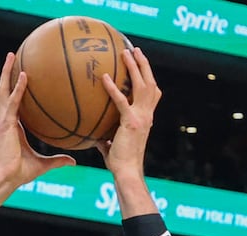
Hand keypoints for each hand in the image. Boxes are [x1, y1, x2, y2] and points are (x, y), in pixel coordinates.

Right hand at [0, 52, 73, 186]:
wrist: (8, 178)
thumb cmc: (21, 173)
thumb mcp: (44, 164)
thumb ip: (58, 160)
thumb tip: (74, 162)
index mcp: (13, 126)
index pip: (14, 102)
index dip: (15, 89)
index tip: (22, 76)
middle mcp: (7, 119)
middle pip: (5, 90)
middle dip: (7, 72)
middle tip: (12, 56)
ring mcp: (4, 119)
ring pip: (3, 89)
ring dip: (7, 72)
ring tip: (12, 55)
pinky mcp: (5, 123)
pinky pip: (13, 101)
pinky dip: (17, 88)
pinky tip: (24, 75)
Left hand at [95, 47, 159, 178]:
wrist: (127, 172)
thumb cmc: (120, 163)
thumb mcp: (113, 146)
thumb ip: (105, 138)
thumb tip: (92, 136)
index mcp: (146, 120)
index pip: (153, 96)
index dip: (150, 81)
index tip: (143, 68)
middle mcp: (147, 116)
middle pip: (151, 84)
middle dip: (144, 66)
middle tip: (136, 51)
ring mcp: (141, 118)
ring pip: (143, 86)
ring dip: (135, 68)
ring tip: (126, 53)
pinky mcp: (130, 122)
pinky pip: (121, 100)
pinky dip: (113, 88)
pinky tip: (104, 78)